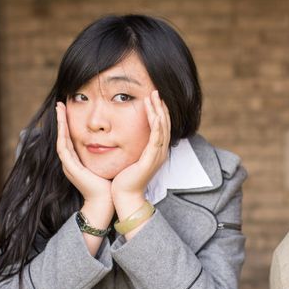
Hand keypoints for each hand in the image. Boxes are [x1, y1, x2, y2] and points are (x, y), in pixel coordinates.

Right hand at [56, 102, 113, 221]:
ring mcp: (69, 166)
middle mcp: (70, 163)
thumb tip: (113, 141)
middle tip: (60, 104)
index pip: (70, 138)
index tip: (69, 109)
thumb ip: (105, 154)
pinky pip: (63, 149)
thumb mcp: (105, 164)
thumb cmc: (108, 185)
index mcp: (77, 161)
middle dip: (61, 120)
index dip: (69, 124)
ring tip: (59, 109)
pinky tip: (63, 125)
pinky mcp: (71, 169)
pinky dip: (62, 136)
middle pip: (62, 136)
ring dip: (59, 124)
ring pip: (61, 140)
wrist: (105, 203)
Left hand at [110, 90, 170, 218]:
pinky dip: (157, 124)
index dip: (158, 111)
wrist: (125, 196)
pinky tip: (154, 113)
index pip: (161, 127)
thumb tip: (123, 134)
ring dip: (159, 111)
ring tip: (154, 96)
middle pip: (165, 124)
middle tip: (156, 91)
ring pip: (163, 128)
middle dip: (161, 107)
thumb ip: (132, 146)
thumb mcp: (130, 158)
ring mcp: (158, 155)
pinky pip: (157, 137)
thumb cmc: (124, 179)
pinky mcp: (152, 159)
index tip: (153, 98)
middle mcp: (160, 152)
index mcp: (156, 151)